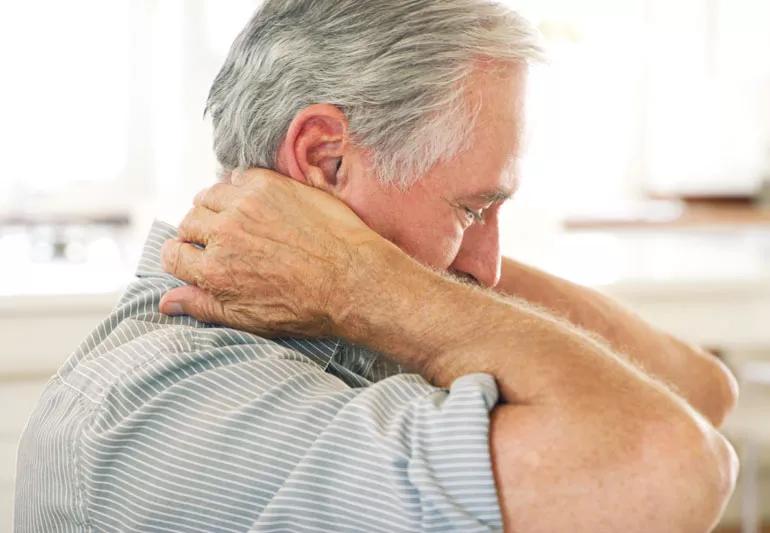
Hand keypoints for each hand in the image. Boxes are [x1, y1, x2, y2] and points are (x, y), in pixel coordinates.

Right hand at [159, 169, 384, 337]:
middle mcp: (224, 234)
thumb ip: (203, 306)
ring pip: (208, 196)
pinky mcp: (269, 184)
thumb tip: (165, 302)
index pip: (172, 254)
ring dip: (216, 206)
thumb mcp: (249, 318)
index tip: (197, 257)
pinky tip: (258, 203)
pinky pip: (238, 177)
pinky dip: (241, 187)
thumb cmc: (307, 305)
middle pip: (188, 222)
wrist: (354, 279)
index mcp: (214, 271)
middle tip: (223, 240)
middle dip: (199, 233)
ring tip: (238, 219)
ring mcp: (246, 204)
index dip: (183, 257)